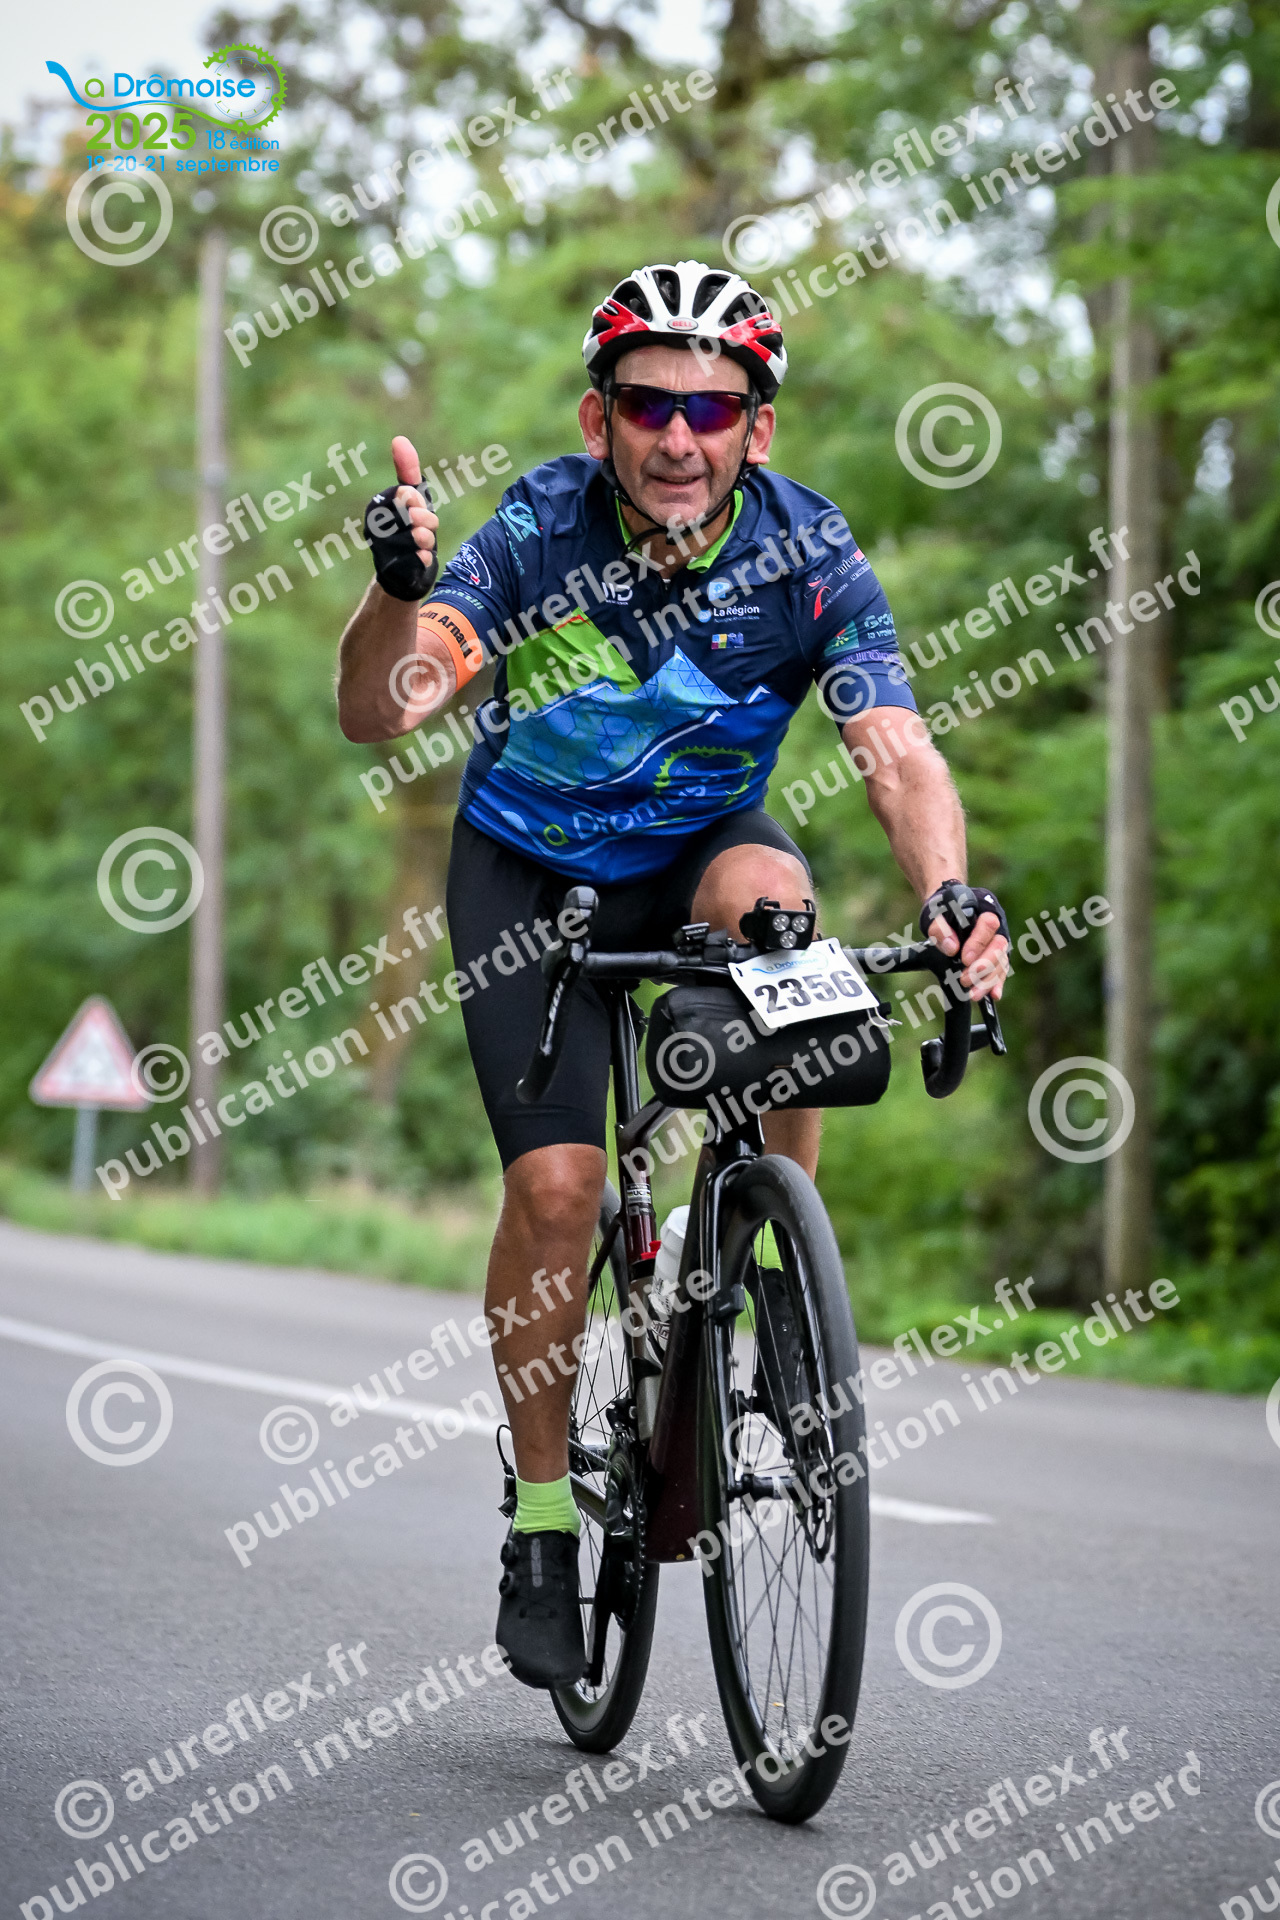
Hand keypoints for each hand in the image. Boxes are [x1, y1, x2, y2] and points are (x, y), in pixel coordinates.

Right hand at [363, 435, 439, 599]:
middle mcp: (374, 527)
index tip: (417, 508)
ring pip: (420, 537)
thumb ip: (407, 470)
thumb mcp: (411, 498)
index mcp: (376, 507)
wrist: (404, 573)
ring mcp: (381, 551)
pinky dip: (425, 558)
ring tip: (422, 544)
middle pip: (416, 515)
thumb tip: (399, 439)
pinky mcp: (393, 572)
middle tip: (424, 528)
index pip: (407, 494)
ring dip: (428, 540)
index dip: (419, 502)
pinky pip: (419, 559)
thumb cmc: (409, 528)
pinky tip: (421, 559)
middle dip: (427, 520)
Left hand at [920, 880, 1009, 1002]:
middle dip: (984, 965)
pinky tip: (993, 995)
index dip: (978, 943)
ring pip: (1001, 961)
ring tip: (973, 993)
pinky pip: (1001, 970)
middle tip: (965, 979)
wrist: (944, 913)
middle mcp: (996, 926)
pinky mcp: (996, 958)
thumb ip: (940, 929)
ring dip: (988, 979)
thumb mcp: (934, 915)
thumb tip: (952, 949)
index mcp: (984, 909)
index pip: (988, 925)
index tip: (964, 959)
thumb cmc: (941, 911)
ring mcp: (997, 943)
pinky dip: (997, 983)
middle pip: (999, 946)